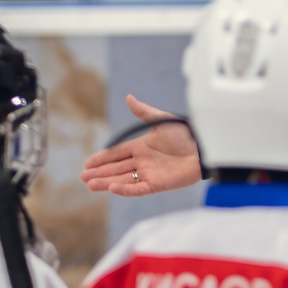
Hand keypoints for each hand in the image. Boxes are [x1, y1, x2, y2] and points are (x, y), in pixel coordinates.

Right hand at [79, 95, 202, 197]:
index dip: (102, 158)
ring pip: (123, 179)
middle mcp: (143, 161)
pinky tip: (112, 189)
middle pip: (116, 169)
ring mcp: (150, 173)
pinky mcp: (159, 184)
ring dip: (107, 182)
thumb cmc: (186, 133)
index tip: (87, 163)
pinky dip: (126, 190)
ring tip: (90, 185)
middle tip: (83, 177)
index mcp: (141, 146)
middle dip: (99, 173)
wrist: (205, 147)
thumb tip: (128, 98)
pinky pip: (139, 189)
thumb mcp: (162, 120)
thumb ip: (144, 112)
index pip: (116, 154)